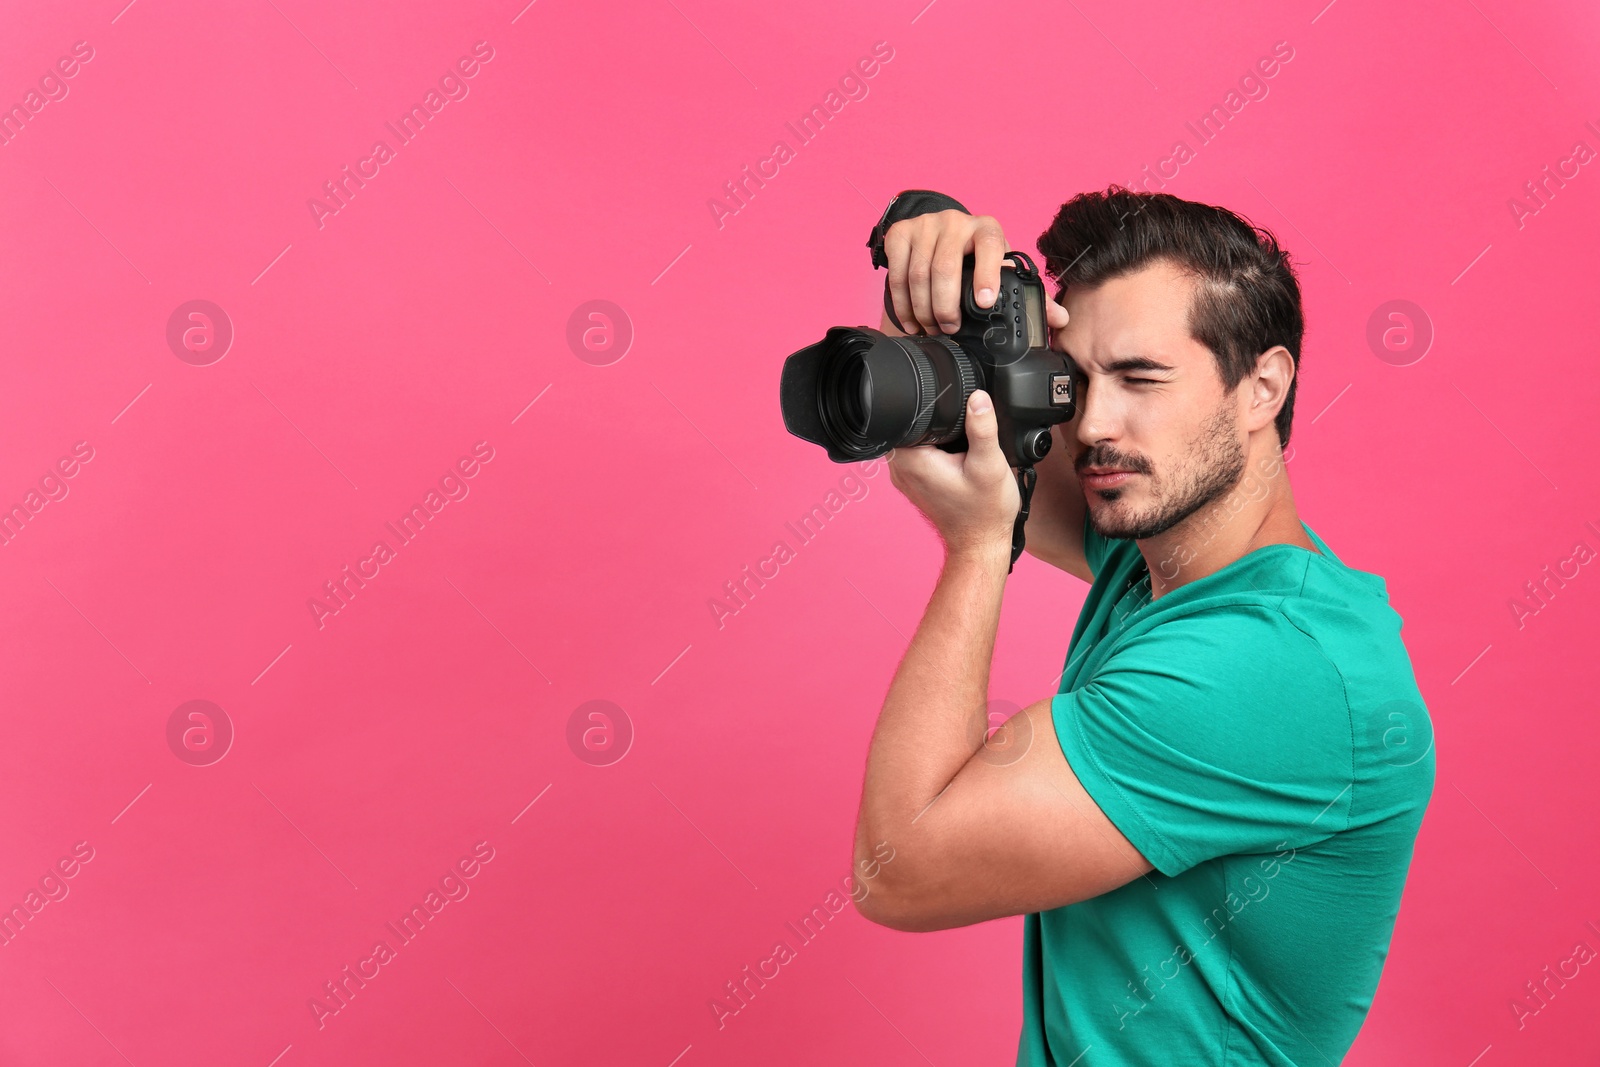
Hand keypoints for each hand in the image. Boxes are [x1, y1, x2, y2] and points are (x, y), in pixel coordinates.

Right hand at [882, 209, 1070, 338]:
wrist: (938, 233)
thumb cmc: (975, 256)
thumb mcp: (1000, 268)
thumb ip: (1028, 292)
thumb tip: (1060, 319)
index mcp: (987, 229)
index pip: (989, 246)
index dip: (987, 274)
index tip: (984, 303)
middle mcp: (956, 222)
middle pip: (945, 268)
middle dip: (946, 307)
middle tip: (949, 329)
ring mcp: (925, 226)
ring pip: (918, 275)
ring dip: (922, 310)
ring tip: (930, 329)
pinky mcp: (900, 234)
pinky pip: (896, 275)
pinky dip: (901, 304)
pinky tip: (911, 321)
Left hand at [886, 389, 1018, 557]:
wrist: (981, 543)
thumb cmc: (984, 513)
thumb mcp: (989, 465)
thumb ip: (982, 428)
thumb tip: (977, 397)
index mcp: (912, 461)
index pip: (906, 416)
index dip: (932, 407)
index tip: (955, 418)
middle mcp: (901, 469)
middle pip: (910, 425)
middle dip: (936, 422)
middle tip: (962, 440)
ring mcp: (905, 477)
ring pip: (914, 439)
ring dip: (936, 437)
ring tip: (960, 451)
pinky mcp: (914, 482)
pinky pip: (918, 453)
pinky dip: (935, 450)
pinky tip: (956, 459)